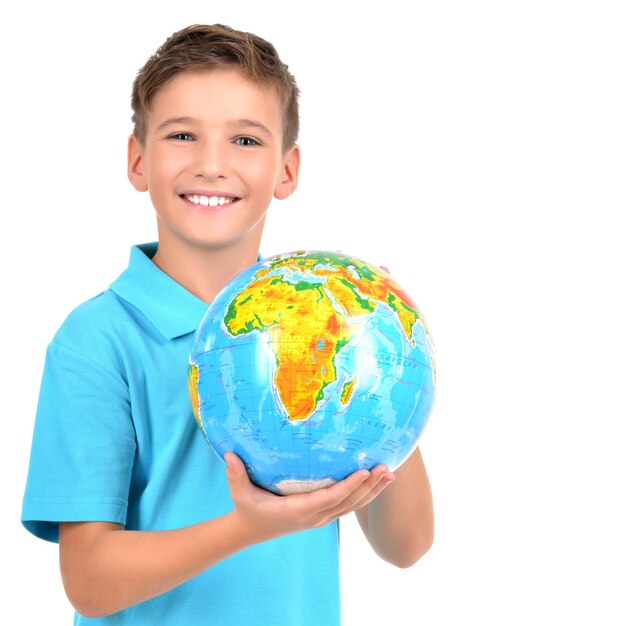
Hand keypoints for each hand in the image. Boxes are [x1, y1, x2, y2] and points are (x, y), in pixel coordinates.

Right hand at [224, 453, 394, 543]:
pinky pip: (347, 505)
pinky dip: (363, 494)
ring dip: (372, 491)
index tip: (365, 472)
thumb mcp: (239, 492)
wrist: (251, 530)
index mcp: (299, 510)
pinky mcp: (323, 514)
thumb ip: (235, 474)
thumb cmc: (247, 508)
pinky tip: (375, 481)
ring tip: (390, 474)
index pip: (329, 498)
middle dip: (369, 486)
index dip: (348, 486)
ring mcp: (321, 517)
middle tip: (387, 469)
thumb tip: (228, 454)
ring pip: (352, 506)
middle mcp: (315, 516)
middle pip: (348, 502)